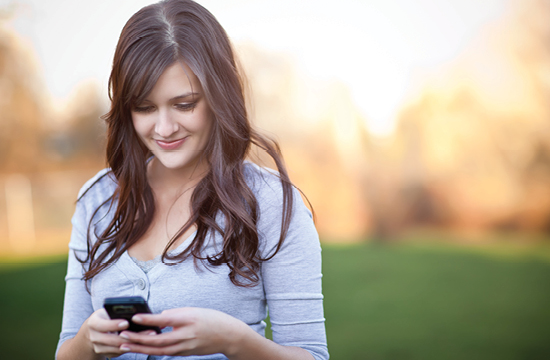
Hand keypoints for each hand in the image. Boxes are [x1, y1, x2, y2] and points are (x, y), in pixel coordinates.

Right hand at [85, 308, 154, 357]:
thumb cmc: (106, 317)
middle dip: (131, 336)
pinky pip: (121, 352)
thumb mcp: (107, 311)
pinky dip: (133, 347)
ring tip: (151, 336)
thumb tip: (138, 311)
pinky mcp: (107, 354)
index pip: (103, 325)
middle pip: (113, 340)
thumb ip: (117, 311)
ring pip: (119, 347)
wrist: (93, 332)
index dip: (114, 325)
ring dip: (136, 343)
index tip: (126, 323)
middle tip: (148, 331)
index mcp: (93, 323)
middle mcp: (94, 337)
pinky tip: (146, 341)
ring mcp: (99, 347)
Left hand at [117, 307, 245, 356]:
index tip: (134, 317)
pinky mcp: (184, 353)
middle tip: (122, 336)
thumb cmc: (211, 319)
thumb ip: (175, 314)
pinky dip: (151, 350)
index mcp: (188, 320)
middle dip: (138, 339)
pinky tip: (141, 348)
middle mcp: (185, 335)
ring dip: (140, 348)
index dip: (148, 319)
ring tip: (124, 346)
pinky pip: (165, 352)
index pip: (164, 320)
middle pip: (157, 340)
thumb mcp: (193, 310)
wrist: (228, 336)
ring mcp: (185, 347)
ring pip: (158, 350)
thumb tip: (159, 317)